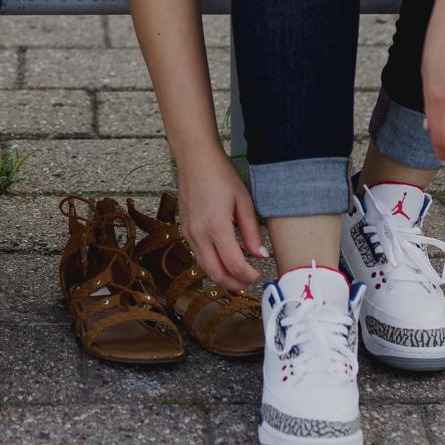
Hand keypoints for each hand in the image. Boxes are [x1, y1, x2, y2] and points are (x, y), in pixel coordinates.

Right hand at [175, 146, 265, 289]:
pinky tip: (225, 256)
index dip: (248, 275)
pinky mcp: (184, 230)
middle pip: (216, 274)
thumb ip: (252, 232)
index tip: (259, 274)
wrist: (195, 160)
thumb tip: (260, 254)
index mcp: (216, 227)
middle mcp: (199, 234)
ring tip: (240, 273)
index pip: (233, 265)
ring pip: (205, 268)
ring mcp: (189, 234)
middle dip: (234, 284)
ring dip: (223, 275)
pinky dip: (212, 263)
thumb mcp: (244, 202)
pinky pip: (198, 255)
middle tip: (250, 282)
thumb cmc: (220, 176)